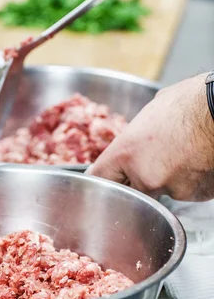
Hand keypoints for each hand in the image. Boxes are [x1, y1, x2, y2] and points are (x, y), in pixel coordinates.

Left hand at [86, 74, 213, 201]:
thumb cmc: (192, 103)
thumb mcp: (151, 112)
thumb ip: (138, 134)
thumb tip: (137, 135)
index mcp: (127, 153)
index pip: (100, 177)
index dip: (104, 178)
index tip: (106, 180)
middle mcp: (145, 176)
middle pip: (133, 189)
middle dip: (142, 178)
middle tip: (158, 158)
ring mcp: (171, 189)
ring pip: (163, 190)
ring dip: (170, 178)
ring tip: (185, 153)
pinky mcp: (194, 195)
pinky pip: (187, 191)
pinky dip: (191, 180)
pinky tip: (198, 160)